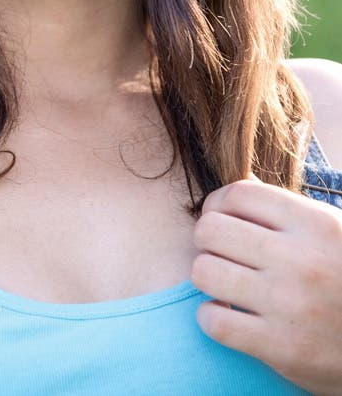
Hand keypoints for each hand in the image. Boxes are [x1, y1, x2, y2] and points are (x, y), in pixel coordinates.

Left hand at [191, 172, 341, 394]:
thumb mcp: (331, 232)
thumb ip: (287, 210)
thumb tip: (242, 184)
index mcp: (315, 224)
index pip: (238, 194)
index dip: (217, 203)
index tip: (220, 218)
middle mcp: (300, 260)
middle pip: (212, 229)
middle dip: (206, 239)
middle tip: (220, 252)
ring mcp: (289, 304)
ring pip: (204, 272)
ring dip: (205, 276)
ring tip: (222, 282)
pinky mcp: (282, 348)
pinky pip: (215, 321)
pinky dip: (210, 316)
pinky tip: (227, 314)